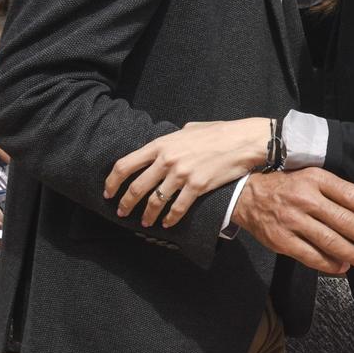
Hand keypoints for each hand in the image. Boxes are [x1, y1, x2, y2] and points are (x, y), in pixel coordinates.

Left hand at [106, 118, 270, 227]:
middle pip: (136, 187)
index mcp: (161, 144)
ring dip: (147, 214)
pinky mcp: (197, 186)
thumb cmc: (220, 132)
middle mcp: (167, 160)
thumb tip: (167, 146)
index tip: (109, 192)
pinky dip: (170, 218)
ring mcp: (182, 174)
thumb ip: (173, 138)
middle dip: (126, 203)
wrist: (244, 141)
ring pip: (155, 200)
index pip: (126, 165)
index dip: (112, 181)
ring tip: (145, 222)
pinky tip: (168, 223)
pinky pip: (178, 207)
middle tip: (122, 212)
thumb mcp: (190, 128)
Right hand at [231, 168, 353, 275]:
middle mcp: (305, 199)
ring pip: (330, 241)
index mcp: (316, 179)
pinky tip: (343, 266)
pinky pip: (311, 256)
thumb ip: (337, 192)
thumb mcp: (313, 178)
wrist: (248, 196)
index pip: (351, 195)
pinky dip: (330, 264)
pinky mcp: (281, 240)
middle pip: (344, 221)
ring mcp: (292, 220)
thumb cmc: (289, 187)